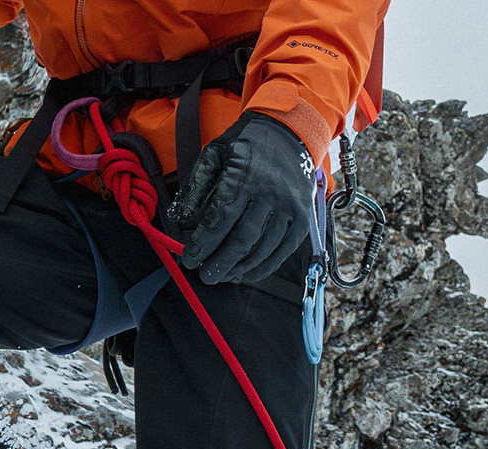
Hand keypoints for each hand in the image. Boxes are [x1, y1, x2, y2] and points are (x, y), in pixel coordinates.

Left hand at [169, 111, 314, 284]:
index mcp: (245, 175)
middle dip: (220, 262)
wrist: (289, 132)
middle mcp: (270, 192)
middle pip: (242, 238)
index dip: (203, 244)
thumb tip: (184, 219)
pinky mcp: (303, 216)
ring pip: (263, 247)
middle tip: (205, 277)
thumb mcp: (215, 153)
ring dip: (241, 267)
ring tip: (223, 275)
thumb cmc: (246, 144)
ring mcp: (290, 205)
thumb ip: (197, 185)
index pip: (220, 218)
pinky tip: (249, 274)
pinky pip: (284, 248)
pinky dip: (266, 265)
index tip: (190, 260)